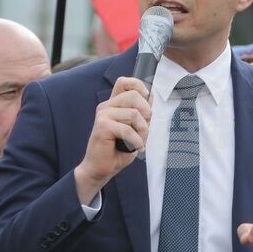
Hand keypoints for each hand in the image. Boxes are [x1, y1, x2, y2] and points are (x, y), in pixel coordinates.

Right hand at [74, 77, 150, 204]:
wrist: (100, 169)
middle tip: (144, 130)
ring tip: (139, 142)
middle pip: (134, 96)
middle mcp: (106, 107)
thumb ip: (141, 114)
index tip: (145, 99)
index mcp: (113, 105)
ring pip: (135, 114)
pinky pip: (128, 129)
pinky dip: (136, 141)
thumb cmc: (117, 151)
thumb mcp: (135, 129)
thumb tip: (151, 95)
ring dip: (143, 132)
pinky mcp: (102, 126)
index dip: (138, 86)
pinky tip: (135, 148)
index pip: (124, 82)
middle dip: (146, 114)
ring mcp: (103, 115)